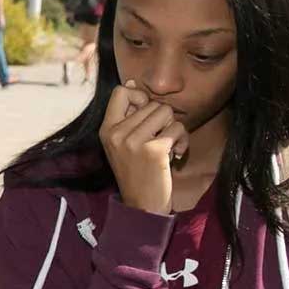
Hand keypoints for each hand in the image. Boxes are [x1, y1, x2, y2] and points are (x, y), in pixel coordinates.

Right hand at [99, 80, 188, 215]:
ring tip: (169, 146)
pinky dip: (182, 140)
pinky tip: (176, 155)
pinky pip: (177, 128)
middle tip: (160, 138)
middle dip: (162, 119)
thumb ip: (126, 115)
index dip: (139, 97)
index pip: (121, 92)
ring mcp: (134, 141)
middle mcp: (117, 133)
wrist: (142, 206)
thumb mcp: (121, 143)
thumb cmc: (136, 172)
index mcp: (106, 129)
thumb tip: (131, 82)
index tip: (145, 115)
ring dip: (174, 128)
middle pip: (151, 103)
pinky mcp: (154, 150)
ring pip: (166, 112)